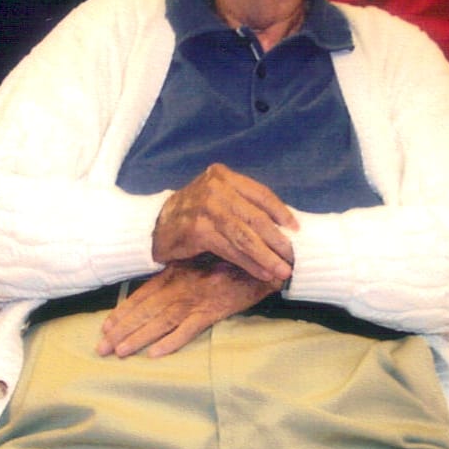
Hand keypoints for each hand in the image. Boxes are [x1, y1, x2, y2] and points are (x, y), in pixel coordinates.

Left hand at [97, 256, 279, 358]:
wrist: (263, 259)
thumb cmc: (231, 260)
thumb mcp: (200, 262)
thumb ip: (179, 274)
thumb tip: (156, 288)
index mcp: (175, 274)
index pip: (141, 295)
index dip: (122, 312)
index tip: (104, 327)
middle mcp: (180, 287)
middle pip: (144, 311)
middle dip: (120, 330)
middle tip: (101, 348)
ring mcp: (196, 299)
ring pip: (160, 322)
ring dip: (138, 337)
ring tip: (120, 352)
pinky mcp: (214, 310)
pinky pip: (189, 329)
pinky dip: (172, 341)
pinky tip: (155, 354)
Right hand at [151, 164, 297, 285]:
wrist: (153, 227)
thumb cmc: (191, 215)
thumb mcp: (216, 199)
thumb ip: (241, 205)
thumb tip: (281, 226)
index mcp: (223, 176)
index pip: (260, 193)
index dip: (280, 212)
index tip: (296, 229)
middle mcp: (215, 188)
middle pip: (255, 217)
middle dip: (277, 240)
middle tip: (293, 257)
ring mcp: (205, 208)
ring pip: (245, 236)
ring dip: (266, 256)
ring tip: (281, 270)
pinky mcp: (198, 230)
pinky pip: (230, 249)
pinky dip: (249, 263)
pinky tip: (261, 272)